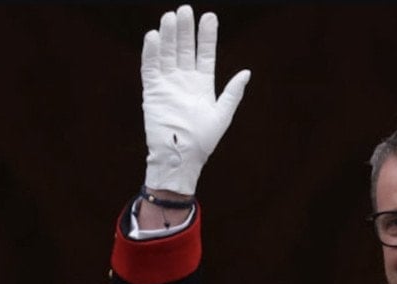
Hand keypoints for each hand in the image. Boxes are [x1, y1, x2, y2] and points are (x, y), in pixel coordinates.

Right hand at [141, 5, 250, 194]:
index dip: (207, 36)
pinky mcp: (153, 91)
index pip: (205, 53)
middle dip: (185, 29)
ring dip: (168, 36)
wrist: (181, 156)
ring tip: (170, 17)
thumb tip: (247, 72)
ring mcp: (168, 84)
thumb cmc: (204, 140)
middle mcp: (184, 80)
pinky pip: (150, 68)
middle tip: (185, 9)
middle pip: (184, 48)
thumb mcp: (223, 115)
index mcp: (203, 84)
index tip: (209, 16)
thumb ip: (233, 92)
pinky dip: (151, 52)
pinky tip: (153, 36)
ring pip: (167, 53)